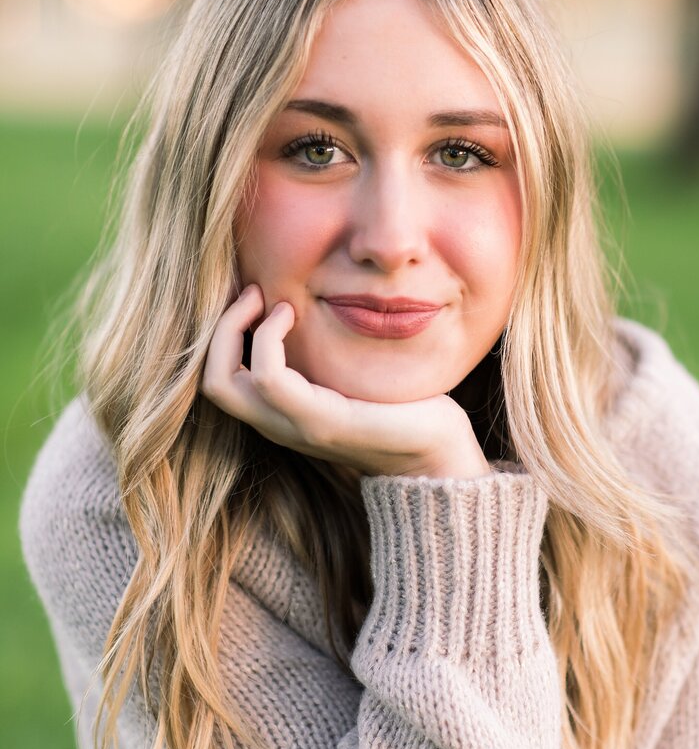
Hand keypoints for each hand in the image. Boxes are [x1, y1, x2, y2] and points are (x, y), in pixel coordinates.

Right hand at [200, 284, 492, 479]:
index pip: (219, 380)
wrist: (436, 455)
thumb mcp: (349, 377)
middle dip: (220, 330)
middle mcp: (279, 426)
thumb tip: (314, 304)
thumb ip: (323, 357)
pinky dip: (269, 338)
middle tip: (252, 293)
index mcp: (282, 416)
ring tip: (273, 302)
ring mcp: (296, 426)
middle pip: (212, 382)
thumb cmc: (401, 410)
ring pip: (224, 381)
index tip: (255, 296)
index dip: (223, 334)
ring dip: (238, 328)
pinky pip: (270, 377)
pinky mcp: (321, 421)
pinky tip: (293, 316)